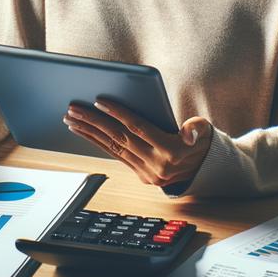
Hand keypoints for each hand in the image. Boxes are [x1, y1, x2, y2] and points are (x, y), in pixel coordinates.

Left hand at [63, 99, 212, 189]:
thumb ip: (197, 128)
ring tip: (71, 119)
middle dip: (93, 122)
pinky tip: (83, 132)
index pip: (138, 128)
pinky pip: (115, 156)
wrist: (206, 170)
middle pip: (119, 138)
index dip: (118, 113)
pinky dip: (97, 143)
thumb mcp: (206, 130)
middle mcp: (157, 165)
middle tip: (73, 108)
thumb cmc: (202, 142)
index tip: (99, 100)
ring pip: (112, 148)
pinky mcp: (141, 176)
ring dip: (89, 133)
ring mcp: (147, 173)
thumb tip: (188, 131)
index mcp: (171, 151)